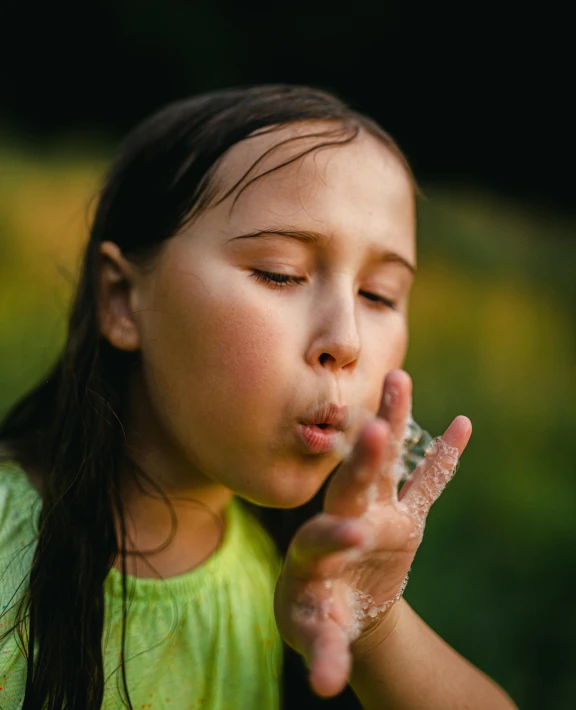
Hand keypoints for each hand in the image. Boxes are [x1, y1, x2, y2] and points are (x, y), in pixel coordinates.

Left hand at [273, 369, 471, 697]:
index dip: (337, 534)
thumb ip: (324, 653)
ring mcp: (377, 512)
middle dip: (363, 460)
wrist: (342, 606)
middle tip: (374, 427)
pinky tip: (461, 425)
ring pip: (384, 465)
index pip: (321, 535)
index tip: (357, 533)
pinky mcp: (405, 517)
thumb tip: (324, 686)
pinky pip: (426, 484)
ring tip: (399, 379)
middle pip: (350, 484)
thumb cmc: (320, 618)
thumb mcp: (319, 637)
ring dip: (393, 424)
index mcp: (313, 550)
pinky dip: (442, 458)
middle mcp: (343, 519)